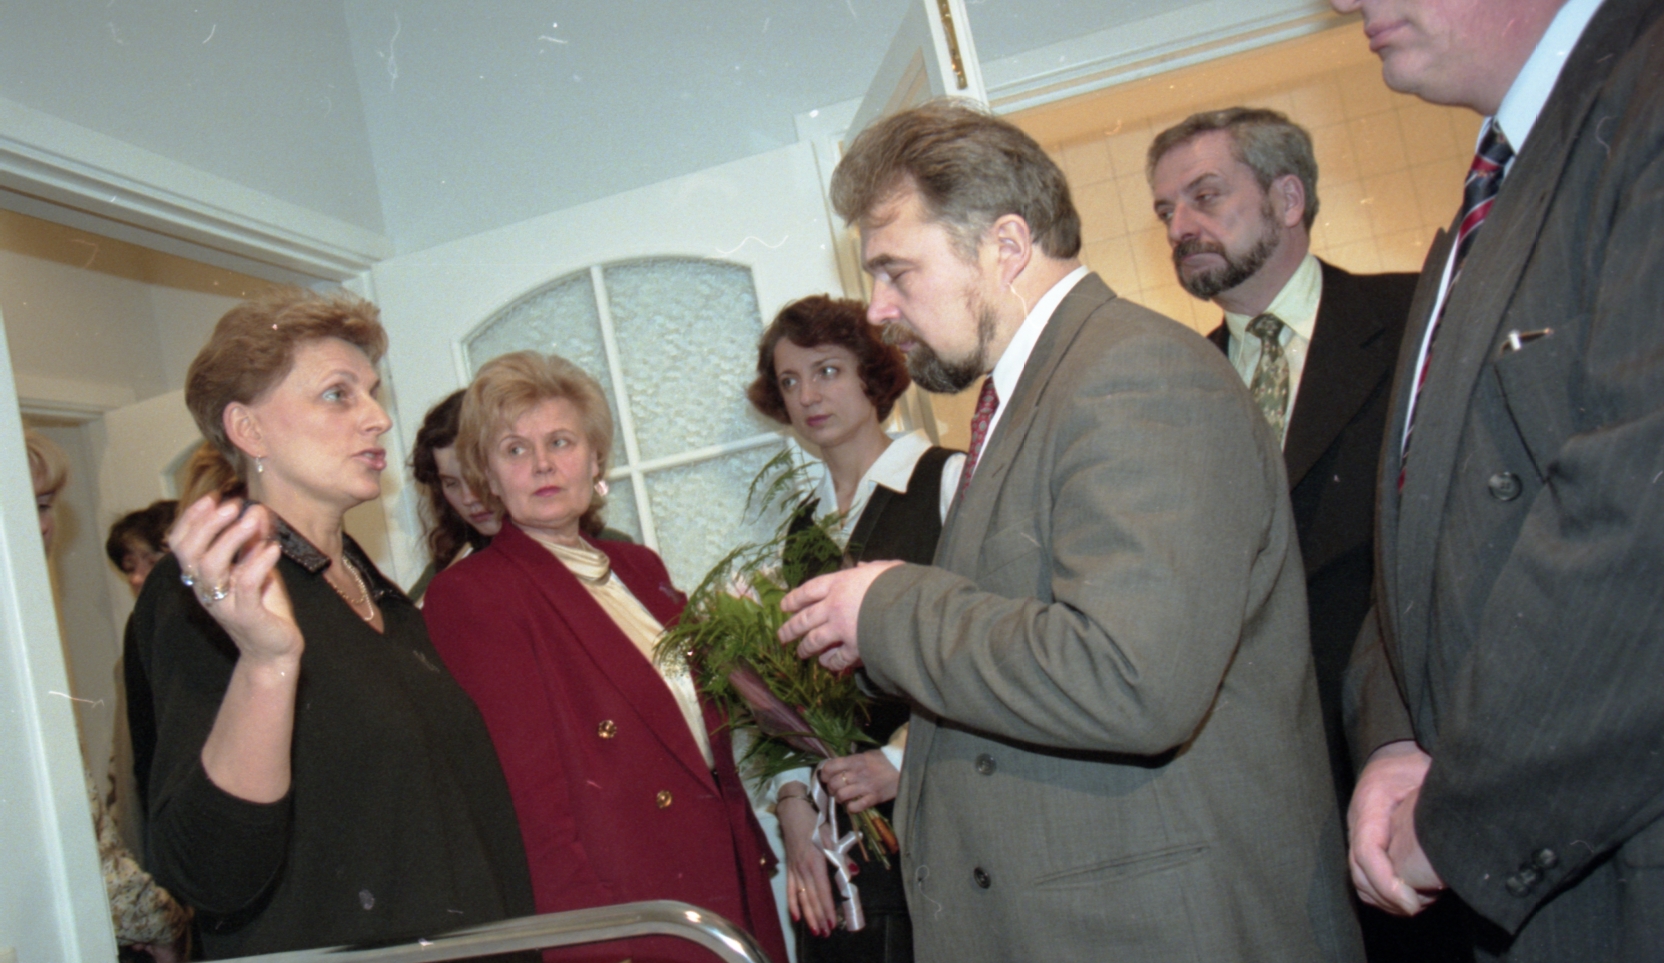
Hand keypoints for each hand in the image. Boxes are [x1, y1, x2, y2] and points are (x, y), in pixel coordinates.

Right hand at [169, 495, 299, 666]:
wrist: (275, 648)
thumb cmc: (263, 605)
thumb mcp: (256, 566)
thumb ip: (253, 541)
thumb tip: (256, 509)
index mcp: (203, 577)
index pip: (181, 544)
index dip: (191, 519)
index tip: (213, 496)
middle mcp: (206, 590)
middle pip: (190, 553)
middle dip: (208, 524)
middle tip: (232, 505)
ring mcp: (224, 604)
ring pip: (212, 567)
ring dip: (231, 538)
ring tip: (252, 520)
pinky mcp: (247, 616)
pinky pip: (245, 585)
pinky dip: (258, 563)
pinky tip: (273, 549)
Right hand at [777, 783, 836, 936]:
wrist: (793, 812)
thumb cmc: (814, 822)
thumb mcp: (830, 835)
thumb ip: (840, 855)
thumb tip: (853, 872)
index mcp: (815, 861)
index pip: (823, 890)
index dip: (827, 907)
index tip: (832, 922)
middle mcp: (803, 869)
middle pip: (812, 898)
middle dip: (819, 917)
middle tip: (826, 933)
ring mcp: (795, 870)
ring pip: (801, 897)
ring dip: (808, 915)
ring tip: (815, 930)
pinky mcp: (790, 868)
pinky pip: (791, 890)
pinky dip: (792, 904)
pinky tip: (797, 917)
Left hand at [778, 561, 900, 671]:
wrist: (906, 606)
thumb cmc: (896, 583)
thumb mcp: (883, 568)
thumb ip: (870, 568)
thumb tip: (863, 566)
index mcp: (840, 583)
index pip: (809, 590)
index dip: (794, 599)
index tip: (784, 607)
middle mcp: (834, 606)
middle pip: (805, 618)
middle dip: (791, 628)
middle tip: (782, 636)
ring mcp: (841, 628)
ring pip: (814, 640)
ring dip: (805, 648)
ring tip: (800, 653)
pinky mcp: (853, 647)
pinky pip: (837, 658)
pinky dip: (830, 662)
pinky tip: (827, 665)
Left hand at [819, 750, 898, 813]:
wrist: (904, 766)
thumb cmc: (884, 760)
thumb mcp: (866, 755)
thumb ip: (852, 761)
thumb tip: (837, 767)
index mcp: (855, 761)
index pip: (831, 766)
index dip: (824, 773)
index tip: (824, 777)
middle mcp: (858, 773)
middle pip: (834, 783)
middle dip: (830, 788)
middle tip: (834, 789)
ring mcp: (865, 786)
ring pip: (841, 795)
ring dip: (839, 798)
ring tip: (842, 797)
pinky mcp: (873, 798)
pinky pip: (855, 807)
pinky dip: (850, 808)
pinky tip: (852, 805)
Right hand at [1349, 740, 1441, 914]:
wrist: (1397, 749)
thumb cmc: (1414, 760)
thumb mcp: (1428, 773)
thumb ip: (1436, 800)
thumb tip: (1460, 825)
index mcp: (1370, 806)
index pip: (1367, 854)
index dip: (1387, 884)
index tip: (1413, 902)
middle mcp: (1359, 823)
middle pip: (1359, 874)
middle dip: (1388, 898)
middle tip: (1420, 906)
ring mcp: (1360, 834)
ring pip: (1360, 880)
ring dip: (1386, 899)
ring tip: (1419, 901)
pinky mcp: (1368, 841)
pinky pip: (1367, 876)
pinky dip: (1385, 892)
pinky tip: (1413, 891)